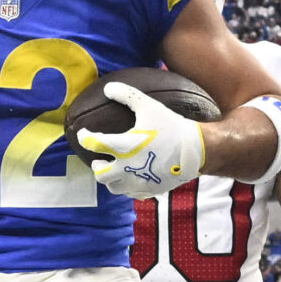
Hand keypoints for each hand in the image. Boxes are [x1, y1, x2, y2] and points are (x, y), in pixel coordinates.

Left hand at [77, 82, 204, 198]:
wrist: (196, 150)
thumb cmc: (171, 126)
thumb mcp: (149, 106)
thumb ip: (127, 95)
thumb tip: (107, 88)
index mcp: (123, 147)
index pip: (93, 144)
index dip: (84, 138)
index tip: (84, 135)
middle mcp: (126, 168)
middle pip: (99, 173)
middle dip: (96, 165)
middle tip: (101, 158)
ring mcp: (137, 182)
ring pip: (113, 186)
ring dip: (111, 178)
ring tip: (116, 168)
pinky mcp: (149, 190)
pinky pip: (131, 193)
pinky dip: (127, 185)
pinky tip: (132, 176)